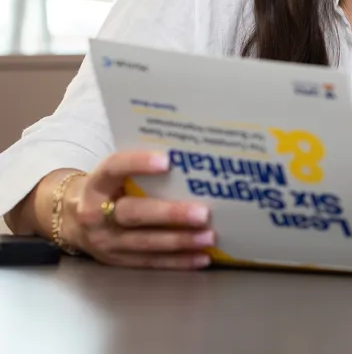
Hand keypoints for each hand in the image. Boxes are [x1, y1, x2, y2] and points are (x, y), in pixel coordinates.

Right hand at [62, 151, 214, 269]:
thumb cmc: (107, 189)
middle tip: (203, 213)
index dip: (138, 163)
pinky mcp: (116, 261)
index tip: (167, 161)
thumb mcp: (112, 176)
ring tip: (209, 237)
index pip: (115, 169)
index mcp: (96, 185)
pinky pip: (150, 263)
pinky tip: (202, 258)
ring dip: (180, 241)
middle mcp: (96, 214)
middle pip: (134, 213)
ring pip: (145, 243)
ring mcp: (105, 242)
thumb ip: (139, 169)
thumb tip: (188, 160)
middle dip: (171, 214)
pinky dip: (178, 262)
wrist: (69, 220)